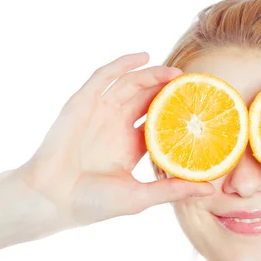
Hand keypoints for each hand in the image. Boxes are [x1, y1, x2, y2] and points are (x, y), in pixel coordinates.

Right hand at [17, 52, 213, 226]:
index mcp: (130, 147)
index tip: (202, 108)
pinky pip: (104, 77)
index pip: (160, 122)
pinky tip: (143, 57)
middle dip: (170, 91)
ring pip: (130, 85)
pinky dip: (122, 64)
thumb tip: (210, 189)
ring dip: (153, 75)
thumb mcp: (139, 197)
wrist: (51, 200)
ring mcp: (99, 113)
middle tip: (194, 86)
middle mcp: (116, 126)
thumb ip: (172, 190)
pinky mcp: (82, 103)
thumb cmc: (92, 204)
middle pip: (148, 100)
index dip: (179, 114)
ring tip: (177, 73)